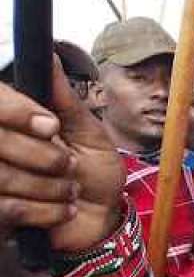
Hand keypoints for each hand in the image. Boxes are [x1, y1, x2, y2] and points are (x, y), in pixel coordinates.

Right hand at [0, 59, 124, 252]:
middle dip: (44, 156)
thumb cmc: (94, 172)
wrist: (101, 220)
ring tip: (70, 190)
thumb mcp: (88, 133)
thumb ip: (66, 101)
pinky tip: (64, 211)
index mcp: (12, 123)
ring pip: (1, 175)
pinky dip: (45, 212)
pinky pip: (7, 209)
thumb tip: (50, 56)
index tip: (51, 126)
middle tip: (70, 166)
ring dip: (49, 187)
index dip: (16, 111)